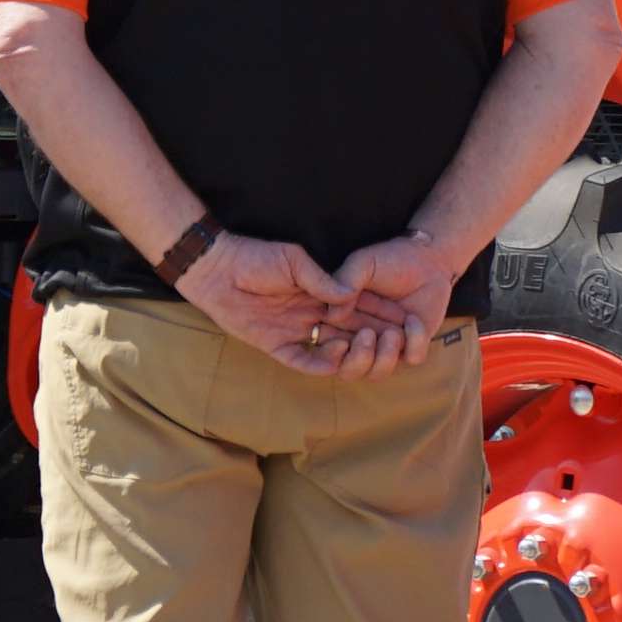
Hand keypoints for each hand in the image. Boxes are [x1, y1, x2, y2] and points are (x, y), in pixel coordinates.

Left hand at [176, 233, 394, 377]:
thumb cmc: (254, 257)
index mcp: (318, 294)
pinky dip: (321, 364)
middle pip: (349, 332)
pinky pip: (302, 361)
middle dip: (375, 337)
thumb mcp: (294, 261)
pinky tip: (338, 361)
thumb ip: (320, 280)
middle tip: (397, 339)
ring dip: (352, 352)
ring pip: (331, 350)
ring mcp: (293, 332)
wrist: (216, 268)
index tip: (405, 318)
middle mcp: (310, 316)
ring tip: (368, 345)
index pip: (356, 309)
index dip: (380, 315)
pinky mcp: (274, 346)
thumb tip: (348, 295)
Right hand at [328, 233, 469, 376]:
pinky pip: (411, 359)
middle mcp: (360, 338)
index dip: (328, 354)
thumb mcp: (362, 264)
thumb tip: (332, 314)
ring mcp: (386, 344)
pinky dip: (414, 342)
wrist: (425, 257)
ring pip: (377, 373)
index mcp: (341, 322)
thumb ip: (344, 282)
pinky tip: (413, 320)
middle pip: (348, 371)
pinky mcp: (412, 344)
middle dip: (356, 361)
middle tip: (367, 335)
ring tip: (392, 333)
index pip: (326, 350)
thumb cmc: (389, 259)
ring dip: (384, 358)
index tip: (339, 341)